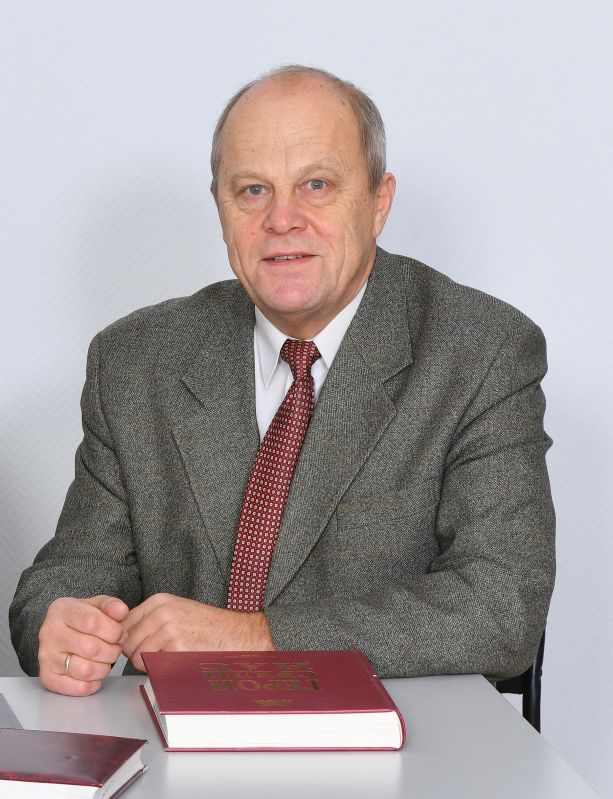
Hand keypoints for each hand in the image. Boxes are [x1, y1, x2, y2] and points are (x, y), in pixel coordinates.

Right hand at [38, 595, 128, 695]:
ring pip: (85, 670)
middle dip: (112, 650)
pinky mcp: (48, 678)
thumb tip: (122, 611)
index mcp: (61, 610)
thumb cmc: (82, 618)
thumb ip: (111, 605)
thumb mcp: (96, 605)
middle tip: (116, 648)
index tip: (120, 634)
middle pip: (91, 648)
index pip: (92, 622)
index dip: (113, 630)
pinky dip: (94, 683)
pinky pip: (78, 688)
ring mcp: (46, 657)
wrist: (60, 632)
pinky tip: (96, 673)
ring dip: (104, 668)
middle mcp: (49, 633)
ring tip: (106, 660)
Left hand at [122, 593, 274, 671]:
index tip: (136, 646)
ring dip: (149, 665)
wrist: (234, 633)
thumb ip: (150, 619)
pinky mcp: (177, 648)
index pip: (124, 624)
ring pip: (138, 657)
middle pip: (127, 643)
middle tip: (154, 657)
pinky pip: (154, 666)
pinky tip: (177, 661)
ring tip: (169, 658)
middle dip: (136, 655)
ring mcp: (169, 629)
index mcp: (159, 601)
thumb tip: (123, 637)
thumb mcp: (176, 611)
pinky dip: (162, 669)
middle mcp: (161, 612)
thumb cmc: (207, 625)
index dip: (127, 640)